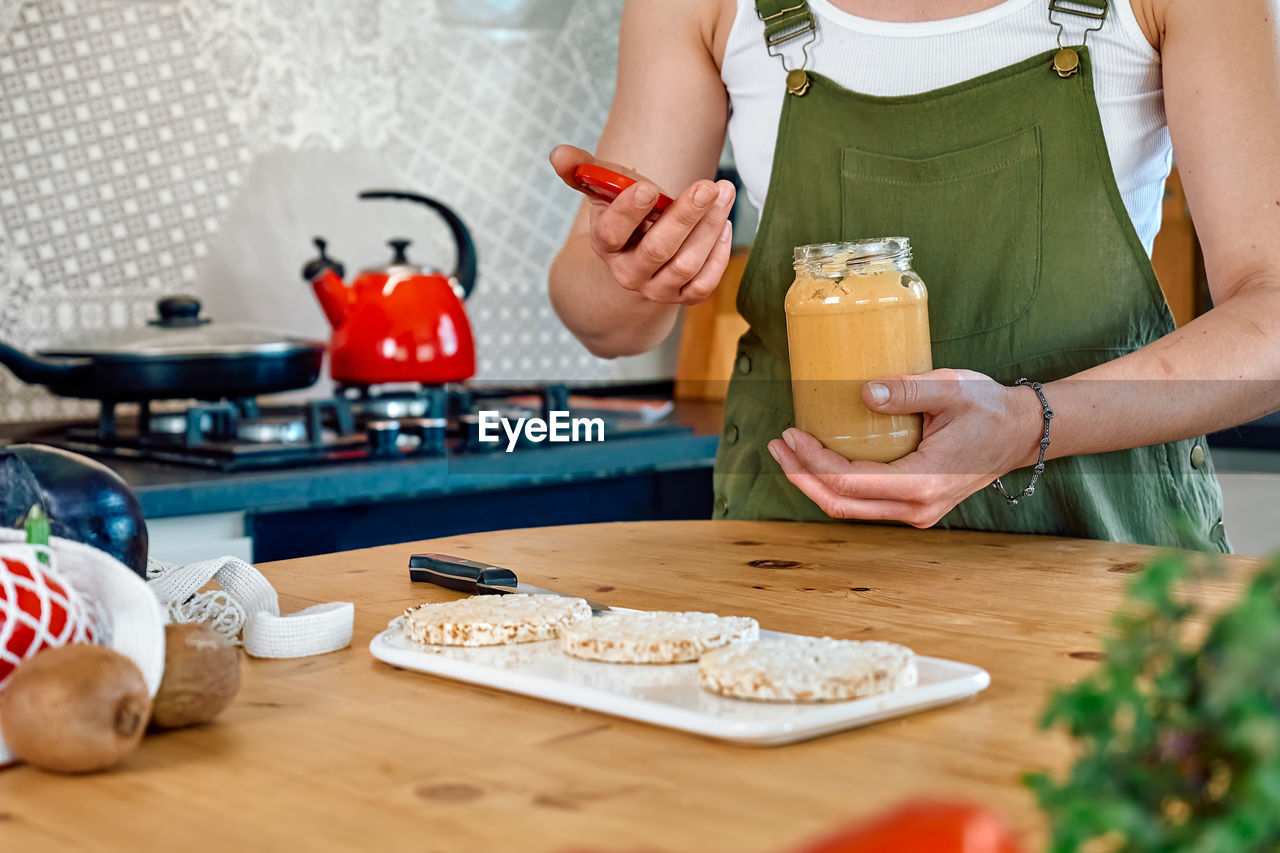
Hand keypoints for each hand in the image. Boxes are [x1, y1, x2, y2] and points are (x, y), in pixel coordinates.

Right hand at [550, 144, 735, 305]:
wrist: (636, 260)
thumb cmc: (622, 216)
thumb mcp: (602, 191)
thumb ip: (582, 170)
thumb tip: (559, 154)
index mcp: (606, 245)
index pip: (612, 233)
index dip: (629, 212)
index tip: (650, 188)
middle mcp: (629, 273)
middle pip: (657, 250)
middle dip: (685, 217)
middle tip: (708, 187)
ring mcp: (656, 289)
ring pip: (686, 265)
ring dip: (710, 228)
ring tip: (724, 193)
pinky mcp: (682, 297)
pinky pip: (703, 285)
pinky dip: (719, 257)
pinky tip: (725, 225)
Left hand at [767, 369, 1044, 527]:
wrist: (1021, 432)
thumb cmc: (988, 408)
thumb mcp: (950, 389)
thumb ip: (907, 390)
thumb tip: (863, 392)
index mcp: (924, 482)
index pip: (850, 482)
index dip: (812, 462)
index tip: (791, 433)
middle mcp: (917, 507)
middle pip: (841, 504)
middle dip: (802, 476)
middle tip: (778, 445)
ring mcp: (916, 511)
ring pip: (849, 508)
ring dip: (814, 482)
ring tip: (788, 450)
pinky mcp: (914, 505)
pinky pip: (864, 502)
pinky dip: (836, 483)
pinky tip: (819, 458)